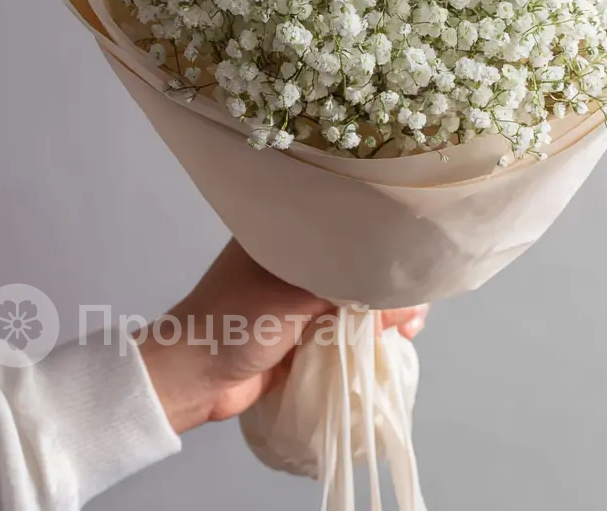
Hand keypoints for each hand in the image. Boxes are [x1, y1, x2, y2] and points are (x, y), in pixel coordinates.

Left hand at [139, 239, 427, 433]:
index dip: (384, 246)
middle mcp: (298, 257)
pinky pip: (348, 328)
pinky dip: (369, 336)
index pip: (348, 229)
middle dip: (390, 286)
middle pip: (360, 265)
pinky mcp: (306, 330)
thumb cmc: (235, 321)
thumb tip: (408, 303)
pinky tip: (391, 343)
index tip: (412, 270)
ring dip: (384, 315)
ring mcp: (302, 295)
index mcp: (288, 231)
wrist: (194, 376)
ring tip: (405, 332)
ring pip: (358, 299)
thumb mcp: (297, 297)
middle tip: (412, 310)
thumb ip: (351, 296)